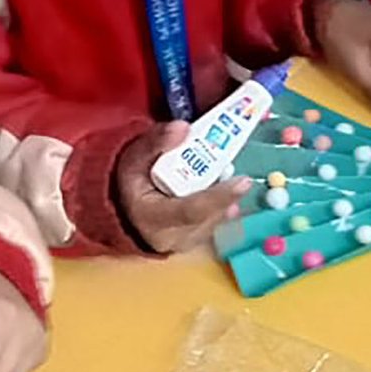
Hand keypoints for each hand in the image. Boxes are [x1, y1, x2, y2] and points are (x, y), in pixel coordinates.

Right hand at [113, 123, 250, 255]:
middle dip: (226, 195)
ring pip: (216, 220)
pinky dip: (223, 204)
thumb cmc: (132, 182)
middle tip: (241, 178)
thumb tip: (183, 128)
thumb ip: (156, 142)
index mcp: (151, 217)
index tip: (242, 181)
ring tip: (228, 181)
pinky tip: (223, 191)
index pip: (190, 210)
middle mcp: (170, 237)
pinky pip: (216, 222)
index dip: (218, 196)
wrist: (128, 209)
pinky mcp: (196, 242)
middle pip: (208, 216)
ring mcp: (186, 243)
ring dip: (226, 198)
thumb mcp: (134, 158)